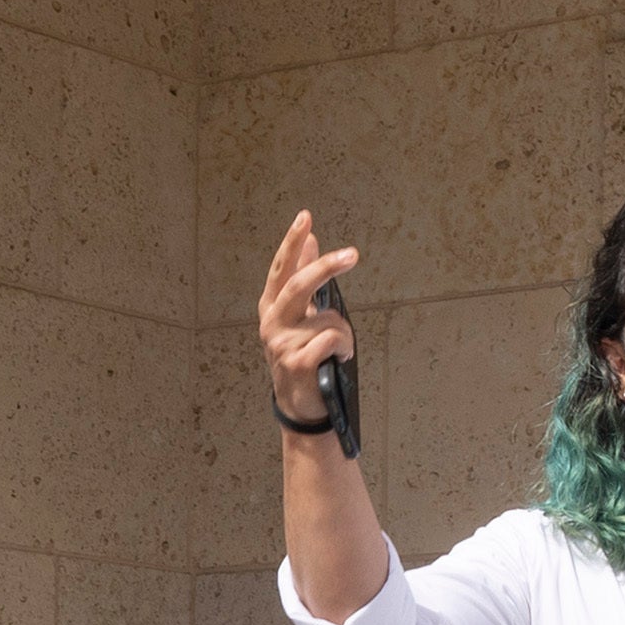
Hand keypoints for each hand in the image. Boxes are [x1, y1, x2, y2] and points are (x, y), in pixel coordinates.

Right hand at [257, 210, 361, 428]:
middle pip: (299, 285)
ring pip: (329, 319)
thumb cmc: (304, 357)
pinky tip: (337, 360)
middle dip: (326, 266)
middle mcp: (272, 324)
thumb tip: (311, 241)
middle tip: (352, 254)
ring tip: (339, 350)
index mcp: (272, 309)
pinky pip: (334, 340)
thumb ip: (303, 280)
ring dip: (344, 334)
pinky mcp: (297, 363)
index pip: (281, 269)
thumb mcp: (302, 317)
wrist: (300, 406)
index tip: (306, 218)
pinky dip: (344, 348)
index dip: (292, 243)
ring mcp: (282, 344)